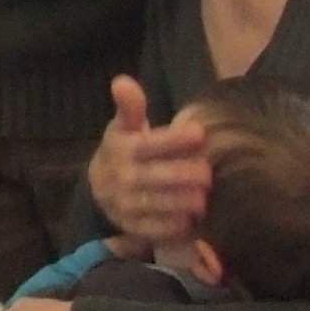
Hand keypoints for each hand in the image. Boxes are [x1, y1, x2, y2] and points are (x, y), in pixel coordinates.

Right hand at [87, 77, 209, 243]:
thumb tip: (122, 81)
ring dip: (184, 201)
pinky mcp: (133, 227)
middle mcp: (122, 178)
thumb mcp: (124, 127)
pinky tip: (191, 218)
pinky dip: (174, 225)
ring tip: (204, 197)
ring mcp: (126, 205)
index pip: (150, 145)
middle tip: (209, 173)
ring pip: (158, 204)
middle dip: (186, 174)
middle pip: (158, 177)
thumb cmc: (124, 152)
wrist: (100, 189)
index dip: (175, 140)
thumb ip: (130, 107)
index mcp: (122, 150)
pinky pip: (155, 229)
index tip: (200, 134)